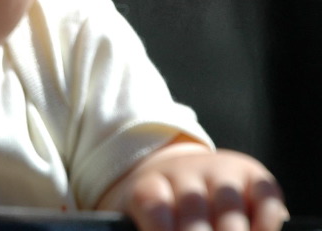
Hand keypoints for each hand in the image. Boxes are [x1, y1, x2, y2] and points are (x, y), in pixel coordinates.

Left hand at [96, 139, 288, 230]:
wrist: (180, 178)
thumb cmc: (157, 215)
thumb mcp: (134, 220)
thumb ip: (130, 225)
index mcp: (149, 185)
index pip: (150, 201)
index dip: (159, 226)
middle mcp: (184, 172)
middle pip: (191, 205)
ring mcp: (219, 171)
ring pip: (227, 202)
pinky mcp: (253, 176)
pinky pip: (264, 196)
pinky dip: (265, 222)